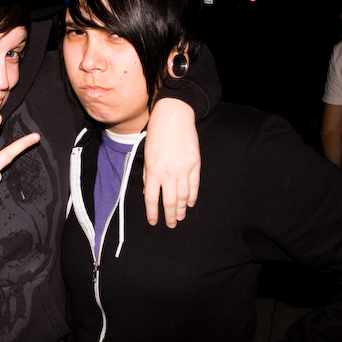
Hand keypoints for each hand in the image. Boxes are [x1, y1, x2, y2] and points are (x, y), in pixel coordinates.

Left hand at [143, 99, 200, 227]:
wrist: (174, 117)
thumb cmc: (156, 134)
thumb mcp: (146, 155)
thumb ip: (148, 175)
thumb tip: (150, 192)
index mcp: (153, 171)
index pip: (152, 199)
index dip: (152, 213)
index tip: (154, 222)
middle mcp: (169, 173)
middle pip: (169, 201)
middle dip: (169, 215)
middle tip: (171, 225)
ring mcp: (184, 169)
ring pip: (183, 196)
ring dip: (181, 209)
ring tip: (180, 217)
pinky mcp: (195, 164)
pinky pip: (194, 185)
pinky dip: (192, 196)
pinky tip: (189, 203)